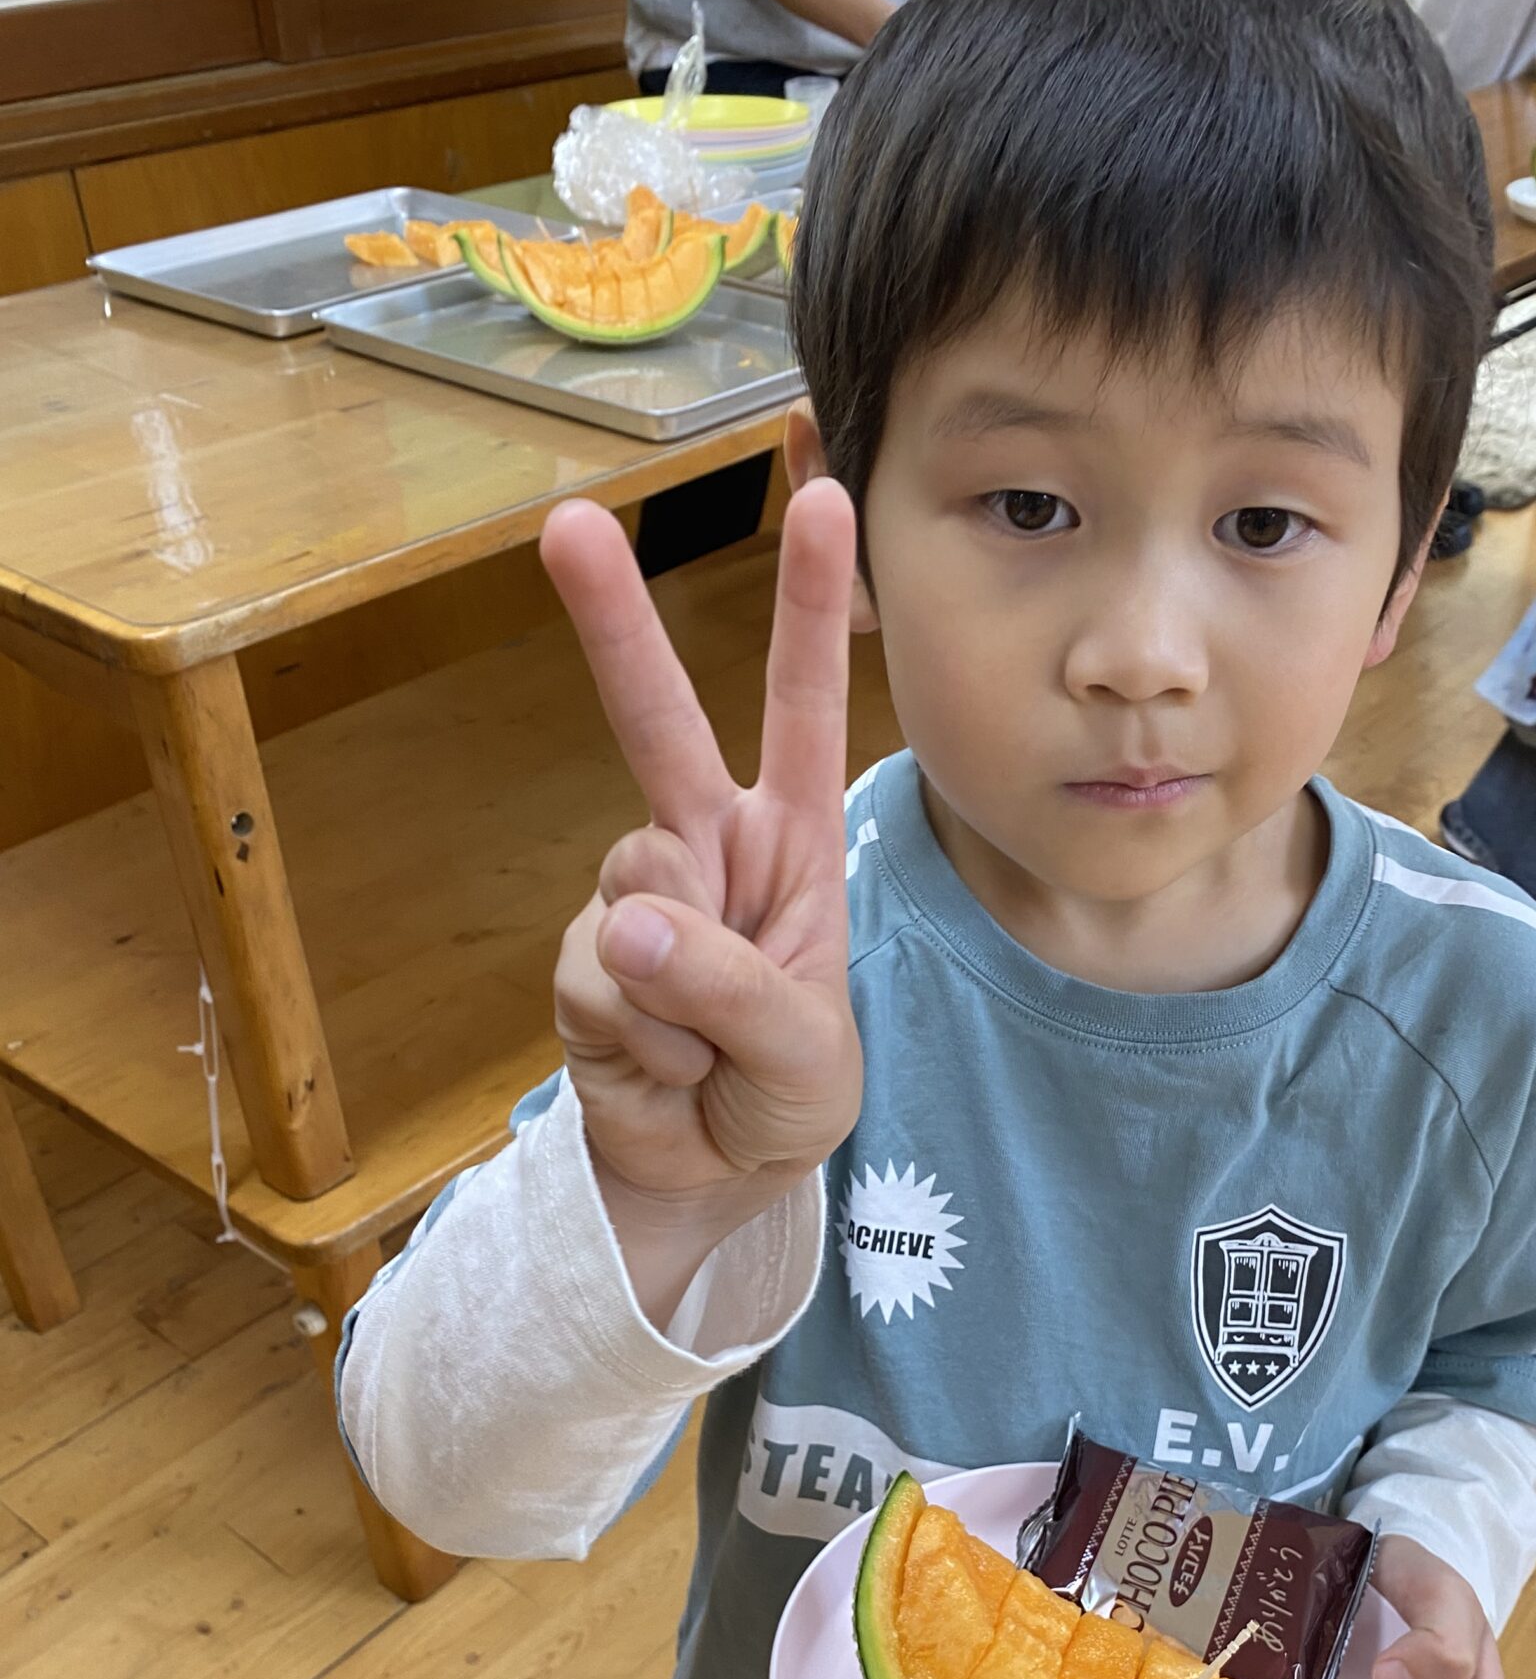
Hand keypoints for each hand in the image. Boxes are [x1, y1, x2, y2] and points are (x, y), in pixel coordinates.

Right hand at [541, 485, 864, 1313]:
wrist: (709, 1179)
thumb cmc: (784, 1096)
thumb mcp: (807, 1050)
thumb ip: (734, 984)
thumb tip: (632, 928)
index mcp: (789, 839)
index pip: (800, 708)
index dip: (811, 608)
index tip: (827, 499)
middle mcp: (708, 846)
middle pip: (654, 721)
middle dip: (610, 622)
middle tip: (566, 525)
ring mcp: (639, 899)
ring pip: (637, 888)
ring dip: (687, 989)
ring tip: (715, 1048)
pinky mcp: (585, 960)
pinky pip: (605, 975)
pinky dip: (644, 1035)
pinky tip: (665, 1065)